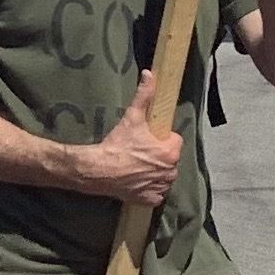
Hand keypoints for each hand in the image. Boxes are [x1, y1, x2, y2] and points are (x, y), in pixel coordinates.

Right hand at [71, 87, 183, 204]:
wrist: (99, 170)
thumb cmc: (118, 144)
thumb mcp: (132, 117)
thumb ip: (143, 95)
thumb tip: (149, 74)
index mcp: (170, 152)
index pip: (175, 141)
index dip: (162, 138)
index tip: (149, 138)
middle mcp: (170, 171)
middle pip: (171, 159)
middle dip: (160, 155)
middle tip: (141, 151)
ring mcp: (161, 187)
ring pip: (165, 177)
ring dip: (156, 172)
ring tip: (139, 166)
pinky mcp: (151, 200)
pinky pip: (157, 193)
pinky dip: (150, 189)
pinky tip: (138, 181)